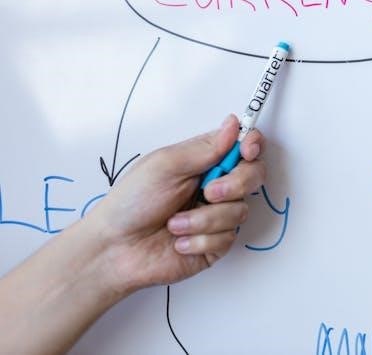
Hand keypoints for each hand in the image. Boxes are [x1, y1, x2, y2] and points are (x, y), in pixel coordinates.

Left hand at [86, 114, 266, 293]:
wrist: (115, 250)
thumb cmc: (131, 203)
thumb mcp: (165, 166)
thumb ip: (204, 148)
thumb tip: (233, 124)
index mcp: (203, 162)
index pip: (243, 145)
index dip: (252, 145)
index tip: (247, 151)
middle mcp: (215, 186)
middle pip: (254, 175)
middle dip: (235, 184)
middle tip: (207, 192)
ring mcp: (217, 216)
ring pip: (239, 210)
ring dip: (203, 220)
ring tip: (174, 224)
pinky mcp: (215, 243)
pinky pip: (227, 238)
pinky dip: (199, 240)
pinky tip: (178, 241)